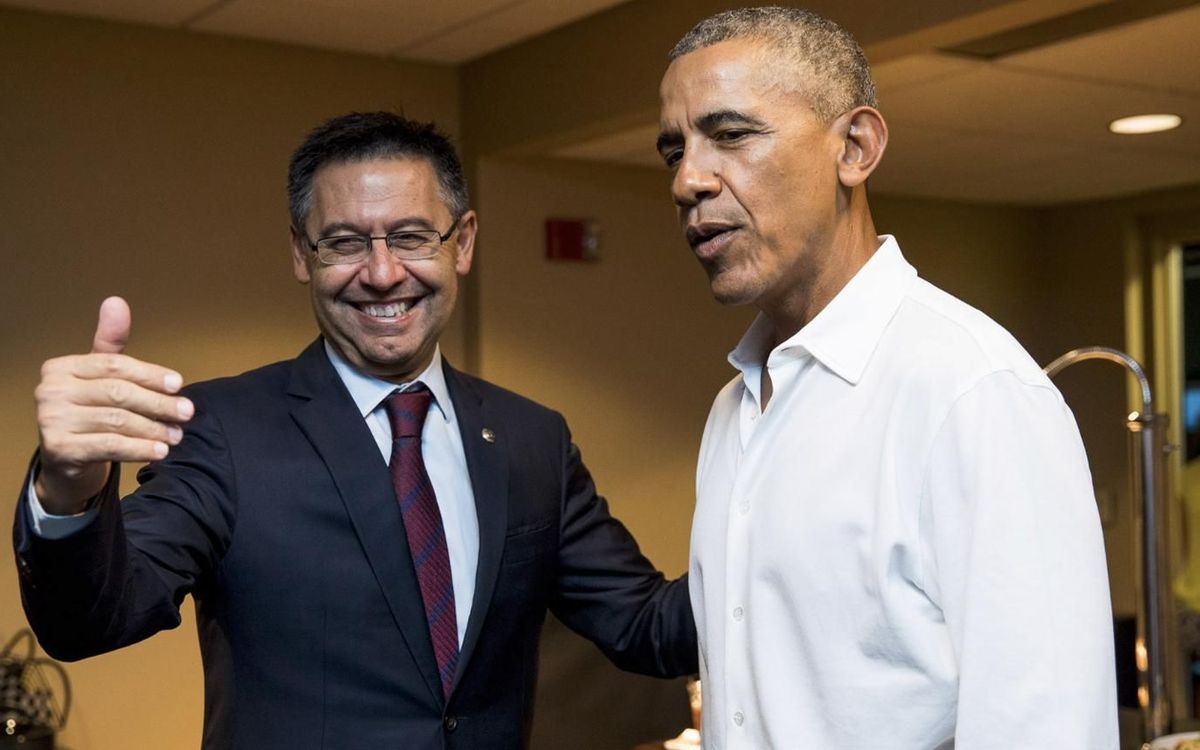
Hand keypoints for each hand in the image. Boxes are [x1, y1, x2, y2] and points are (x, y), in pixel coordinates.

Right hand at [33, 297, 193, 513]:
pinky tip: (159, 451)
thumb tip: (116, 302)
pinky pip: (109, 446)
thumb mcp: (99, 375)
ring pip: (117, 421)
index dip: (150, 374)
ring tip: (176, 435)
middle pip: (118, 393)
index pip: (114, 366)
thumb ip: (111, 343)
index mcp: (60, 367)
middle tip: (186, 413)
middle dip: (158, 403)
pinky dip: (139, 449)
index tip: (179, 384)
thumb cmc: (88, 409)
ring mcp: (51, 420)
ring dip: (154, 429)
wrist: (67, 458)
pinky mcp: (59, 448)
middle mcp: (50, 391)